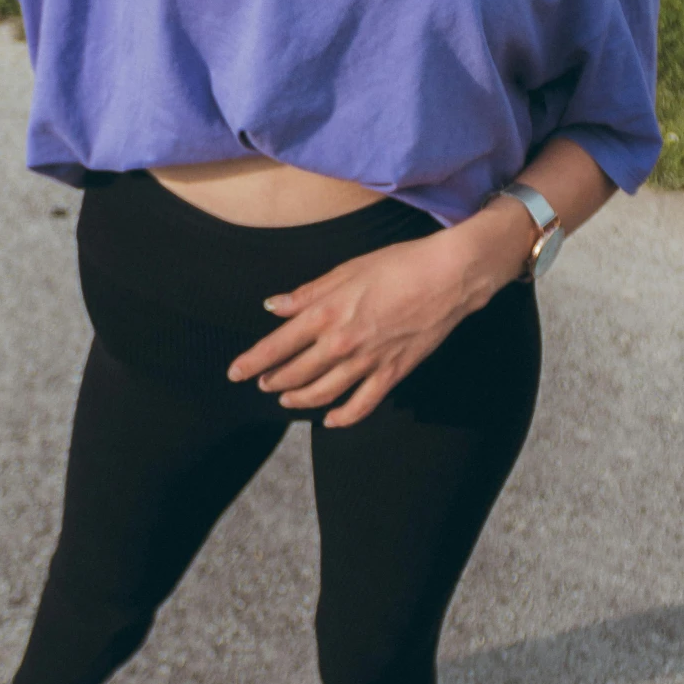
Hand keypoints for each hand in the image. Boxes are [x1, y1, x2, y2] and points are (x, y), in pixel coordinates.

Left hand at [227, 210, 531, 429]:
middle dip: (273, 381)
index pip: (277, 346)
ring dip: (299, 399)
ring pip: (323, 392)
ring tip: (286, 399)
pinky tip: (330, 420)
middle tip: (261, 383)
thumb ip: (308, 293)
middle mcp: (342, 343)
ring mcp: (368, 361)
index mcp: (326, 313)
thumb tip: (274, 306)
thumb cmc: (397, 264)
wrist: (448, 276)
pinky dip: (342, 417)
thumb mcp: (346, 271)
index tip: (234, 372)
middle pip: (296, 373)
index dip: (252, 362)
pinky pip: (362, 404)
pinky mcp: (392, 373)